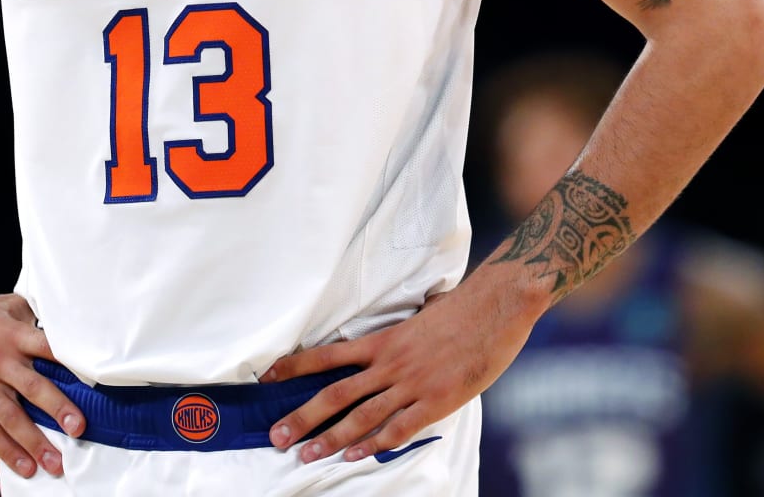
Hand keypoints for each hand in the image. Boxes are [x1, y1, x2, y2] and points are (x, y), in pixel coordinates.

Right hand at [0, 291, 85, 479]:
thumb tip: (66, 328)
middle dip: (58, 409)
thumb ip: (34, 319)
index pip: (50, 349)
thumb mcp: (7, 306)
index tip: (93, 383)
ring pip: (11, 416)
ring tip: (54, 463)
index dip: (72, 365)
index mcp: (14, 334)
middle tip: (78, 429)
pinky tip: (23, 465)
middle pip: (34, 387)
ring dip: (34, 442)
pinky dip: (5, 450)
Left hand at [261, 280, 534, 463]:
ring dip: (330, 438)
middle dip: (302, 417)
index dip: (295, 367)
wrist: (495, 307)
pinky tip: (354, 455)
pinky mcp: (435, 401)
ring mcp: (411, 384)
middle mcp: (389, 363)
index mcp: (382, 340)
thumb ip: (394, 338)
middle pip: (335, 393)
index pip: (327, 355)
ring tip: (306, 454)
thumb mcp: (416, 319)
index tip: (268, 380)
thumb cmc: (459, 311)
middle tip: (276, 436)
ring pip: (360, 416)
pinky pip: (397, 428)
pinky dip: (373, 444)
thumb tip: (380, 347)